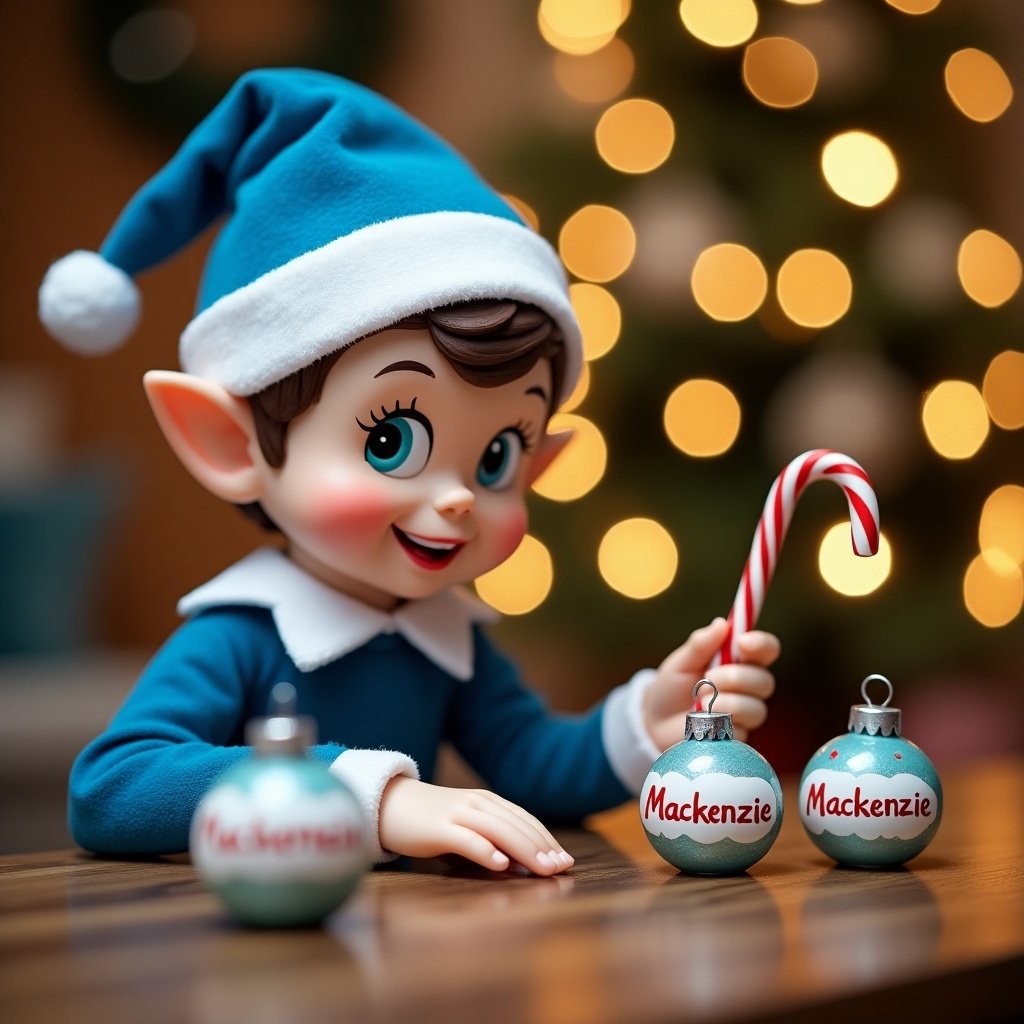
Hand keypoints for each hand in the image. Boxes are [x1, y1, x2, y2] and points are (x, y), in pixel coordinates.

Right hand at [378, 777, 573, 875]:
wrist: (390, 805)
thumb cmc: (431, 822)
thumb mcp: (466, 829)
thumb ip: (491, 842)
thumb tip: (517, 864)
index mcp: (487, 801)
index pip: (525, 819)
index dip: (547, 839)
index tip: (565, 860)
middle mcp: (477, 803)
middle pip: (517, 825)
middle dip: (543, 847)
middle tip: (562, 868)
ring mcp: (458, 813)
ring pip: (499, 830)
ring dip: (525, 850)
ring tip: (544, 868)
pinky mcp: (438, 828)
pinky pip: (466, 839)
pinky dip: (486, 850)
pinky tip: (501, 864)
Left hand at [644, 617, 778, 749]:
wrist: (655, 721)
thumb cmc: (672, 687)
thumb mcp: (681, 662)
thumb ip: (700, 644)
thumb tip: (722, 623)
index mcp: (739, 662)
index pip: (766, 650)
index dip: (762, 644)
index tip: (742, 642)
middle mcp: (747, 688)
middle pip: (765, 681)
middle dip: (737, 677)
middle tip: (709, 676)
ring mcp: (744, 715)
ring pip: (756, 709)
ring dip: (726, 702)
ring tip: (700, 701)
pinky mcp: (737, 739)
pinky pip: (740, 732)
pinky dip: (717, 722)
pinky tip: (701, 719)